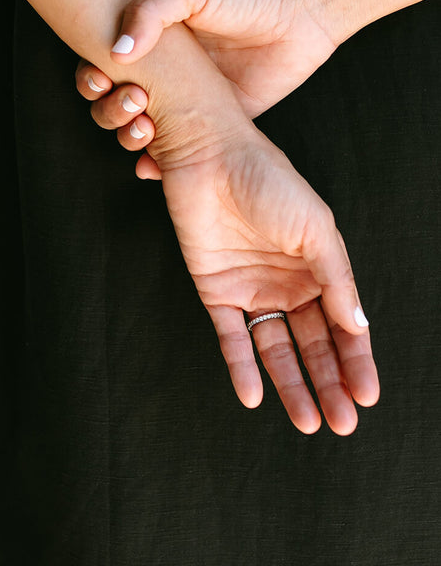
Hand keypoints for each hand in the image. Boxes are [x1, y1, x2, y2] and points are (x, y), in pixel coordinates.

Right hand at [76, 0, 339, 177]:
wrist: (303, 17)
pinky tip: (152, 165)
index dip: (91, 76)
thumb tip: (116, 52)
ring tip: (144, 129)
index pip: (101, 63)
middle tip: (133, 100)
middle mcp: (163, 73)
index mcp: (150, 39)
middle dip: (108, 108)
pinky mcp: (214, 126)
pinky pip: (175, 153)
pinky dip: (154, 164)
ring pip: (136, 129)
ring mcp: (187, 102)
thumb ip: (149, 11)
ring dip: (127, 136)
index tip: (102, 77)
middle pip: (111, 100)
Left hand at [151, 118, 378, 434]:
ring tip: (307, 422)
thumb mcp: (314, 227)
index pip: (343, 324)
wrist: (210, 155)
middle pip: (313, 343)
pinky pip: (231, 336)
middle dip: (329, 382)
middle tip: (343, 423)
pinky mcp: (215, 288)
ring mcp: (251, 287)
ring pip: (275, 348)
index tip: (368, 395)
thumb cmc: (268, 179)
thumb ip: (336, 278)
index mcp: (318, 266)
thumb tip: (359, 327)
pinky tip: (255, 395)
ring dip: (290, 384)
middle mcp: (287, 281)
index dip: (357, 360)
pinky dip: (242, 366)